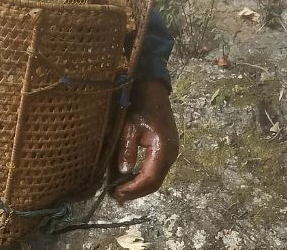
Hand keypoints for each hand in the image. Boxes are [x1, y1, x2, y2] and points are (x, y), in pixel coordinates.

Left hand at [111, 78, 178, 203]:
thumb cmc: (140, 104)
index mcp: (163, 150)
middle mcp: (171, 155)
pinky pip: (155, 169)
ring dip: (139, 185)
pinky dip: (142, 176)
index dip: (133, 189)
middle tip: (115, 197)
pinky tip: (128, 177)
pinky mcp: (165, 149)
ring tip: (119, 190)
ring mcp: (170, 152)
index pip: (150, 179)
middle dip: (135, 191)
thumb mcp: (129, 126)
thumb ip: (127, 149)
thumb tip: (123, 171)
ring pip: (155, 177)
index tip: (116, 194)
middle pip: (154, 182)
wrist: (152, 89)